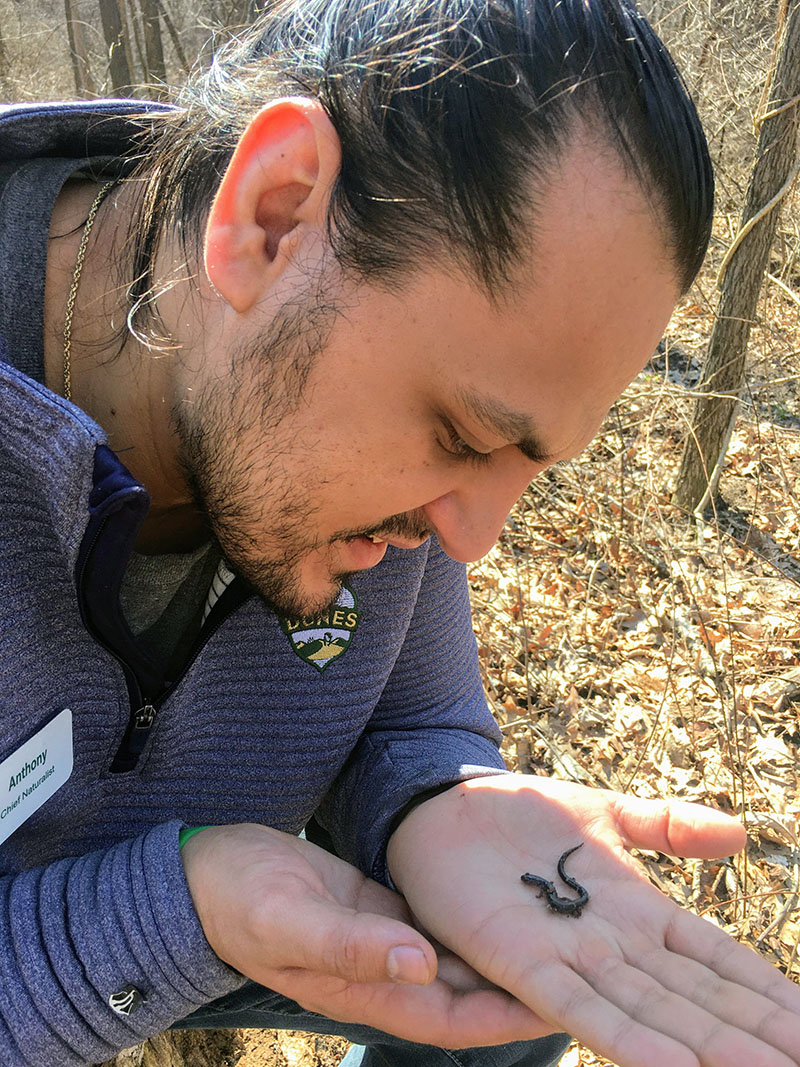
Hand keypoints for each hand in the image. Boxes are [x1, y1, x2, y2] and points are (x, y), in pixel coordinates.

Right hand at [181, 822, 547, 1045]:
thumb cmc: (241, 904)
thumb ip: (353, 946)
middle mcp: (391, 974)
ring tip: (566, 928)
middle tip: (591, 966)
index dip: (513, 1013)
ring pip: (463, 956)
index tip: (569, 1005)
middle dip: (527, 984)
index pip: (461, 1016)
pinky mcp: (386, 909)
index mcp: (373, 990)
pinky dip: (474, 916)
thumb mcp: (292, 922)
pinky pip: (441, 920)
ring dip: (507, 949)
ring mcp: (390, 941)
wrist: (209, 874)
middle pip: (475, 991)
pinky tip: (510, 895)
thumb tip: (421, 964)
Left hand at [387, 775, 799, 1065]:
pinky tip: (674, 1066)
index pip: (717, 963)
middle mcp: (614, 947)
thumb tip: (740, 834)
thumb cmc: (524, 818)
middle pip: (698, 1001)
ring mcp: (570, 958)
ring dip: (707, 1049)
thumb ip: (669, 826)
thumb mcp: (607, 814)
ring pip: (653, 1013)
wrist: (444, 808)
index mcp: (639, 914)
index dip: (766, 996)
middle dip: (754, 1037)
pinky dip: (628, 1037)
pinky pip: (580, 1006)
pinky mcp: (520, 962)